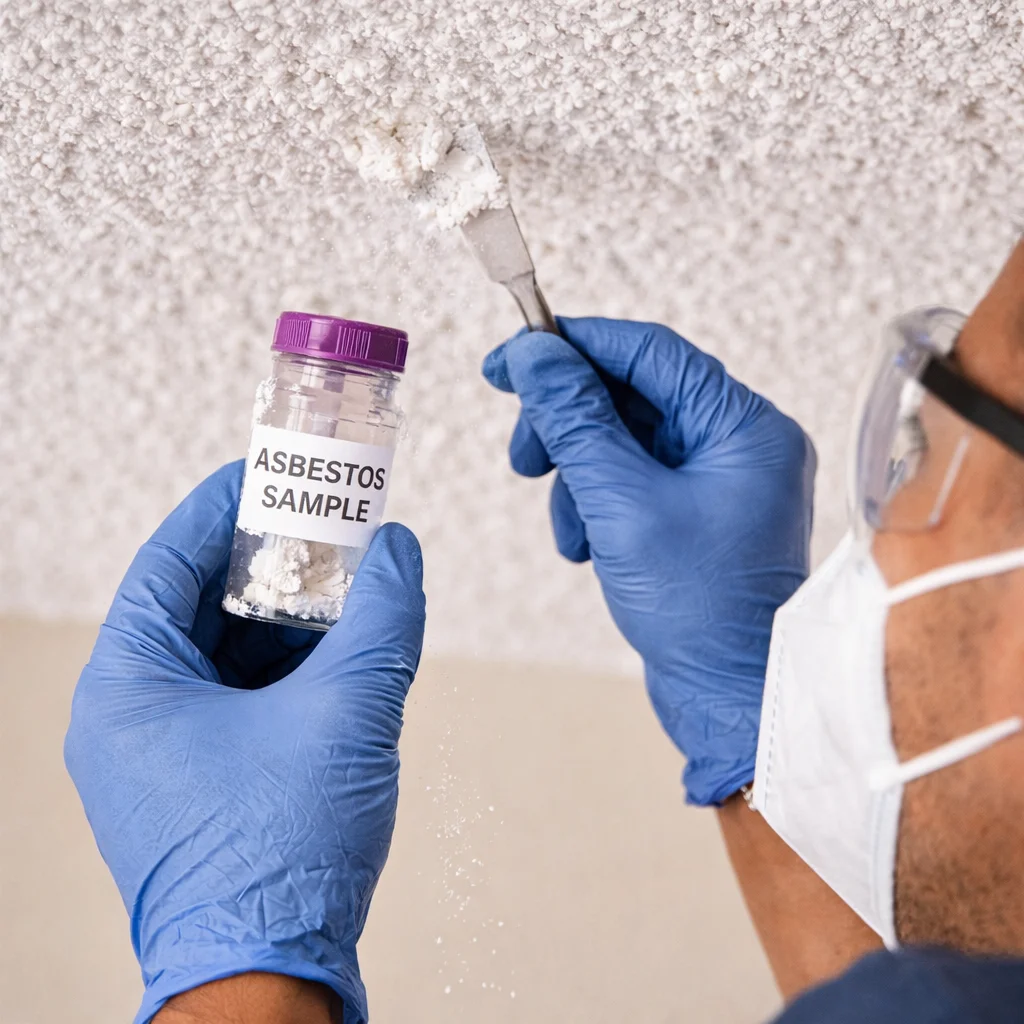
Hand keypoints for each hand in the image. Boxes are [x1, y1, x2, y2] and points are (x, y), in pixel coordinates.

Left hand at [64, 461, 424, 1023]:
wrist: (269, 984)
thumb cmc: (282, 855)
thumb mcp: (347, 713)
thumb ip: (383, 619)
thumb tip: (402, 550)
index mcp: (130, 686)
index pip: (169, 561)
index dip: (223, 508)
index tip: (270, 473)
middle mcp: (131, 715)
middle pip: (198, 603)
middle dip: (268, 562)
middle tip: (325, 523)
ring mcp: (161, 753)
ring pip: (223, 651)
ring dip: (285, 615)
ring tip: (345, 581)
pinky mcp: (198, 783)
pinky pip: (238, 697)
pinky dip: (286, 666)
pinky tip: (340, 648)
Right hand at [483, 318, 814, 804]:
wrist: (729, 700)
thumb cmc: (698, 611)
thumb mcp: (622, 505)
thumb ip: (575, 422)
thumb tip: (535, 356)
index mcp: (744, 427)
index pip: (649, 353)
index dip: (574, 346)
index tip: (512, 356)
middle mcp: (739, 444)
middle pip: (631, 395)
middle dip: (570, 424)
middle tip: (525, 455)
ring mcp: (718, 479)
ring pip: (623, 440)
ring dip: (579, 474)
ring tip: (572, 528)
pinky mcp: (695, 512)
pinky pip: (631, 479)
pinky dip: (596, 503)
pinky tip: (587, 546)